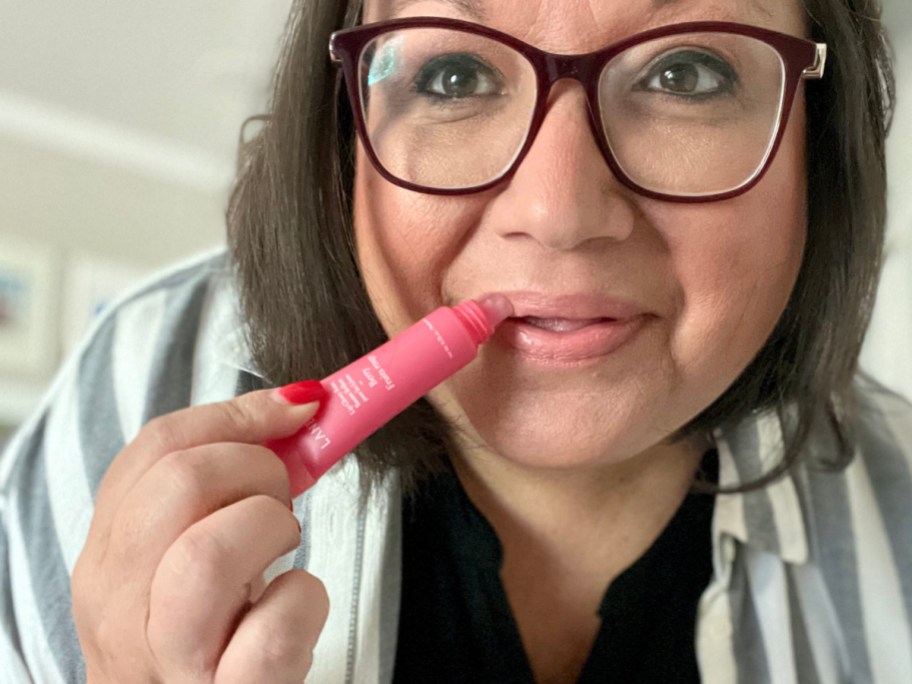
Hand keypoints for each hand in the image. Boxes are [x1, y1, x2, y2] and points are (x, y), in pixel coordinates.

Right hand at [71, 387, 329, 682]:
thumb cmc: (207, 635)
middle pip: (178, 483)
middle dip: (256, 468)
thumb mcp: (188, 559)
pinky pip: (271, 632)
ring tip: (282, 552)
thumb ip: (221, 490)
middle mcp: (117, 610)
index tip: (299, 408)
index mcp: (107, 560)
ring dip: (272, 530)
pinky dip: (304, 601)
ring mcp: (167, 660)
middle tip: (282, 500)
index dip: (238, 414)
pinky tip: (293, 606)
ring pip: (208, 554)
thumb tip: (296, 406)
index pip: (154, 447)